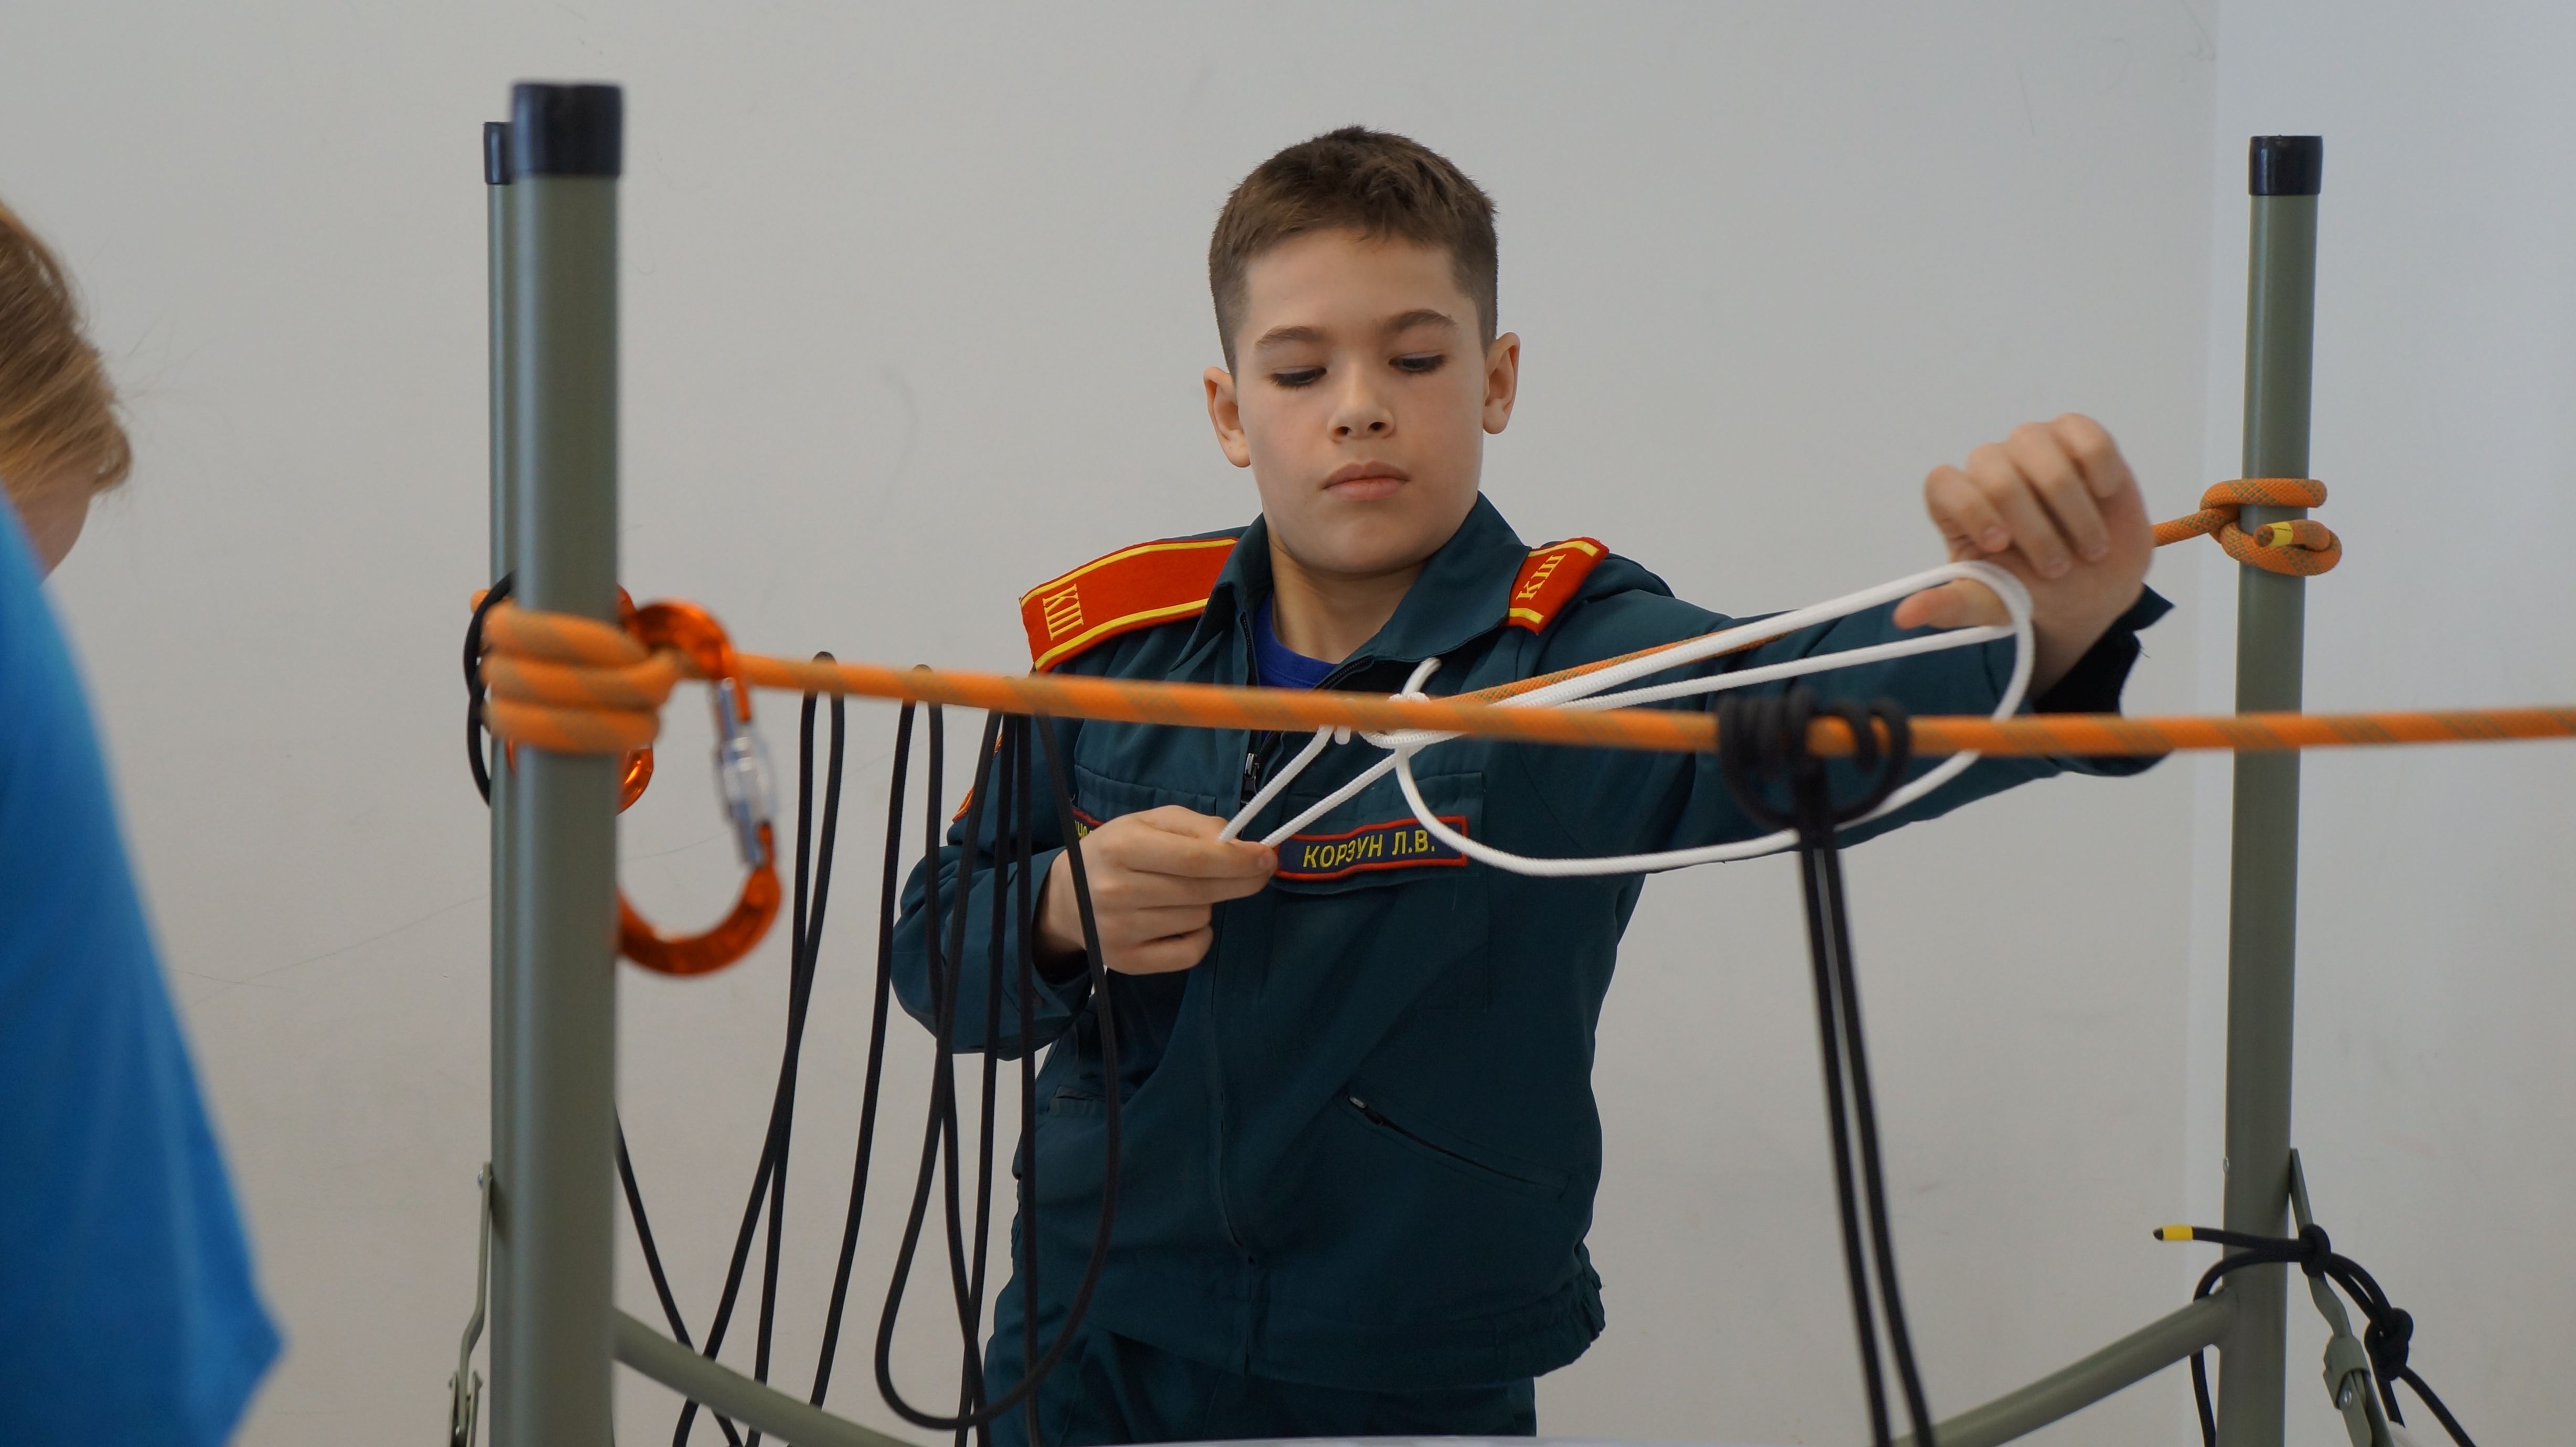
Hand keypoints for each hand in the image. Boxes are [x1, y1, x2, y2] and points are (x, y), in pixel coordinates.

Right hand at [1034, 806, 1276, 975]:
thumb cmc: (1118, 852)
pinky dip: (1199, 937)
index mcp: (1122, 847)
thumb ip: (1196, 826)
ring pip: (1200, 920)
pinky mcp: (1128, 962)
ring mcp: (1120, 931)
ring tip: (1182, 893)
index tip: (1267, 857)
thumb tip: (1239, 844)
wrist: (1068, 898)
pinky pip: (1191, 953)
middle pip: (1203, 892)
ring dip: (1207, 905)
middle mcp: (1116, 891)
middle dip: (1239, 880)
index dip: (1240, 860)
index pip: (1196, 859)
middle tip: (1255, 872)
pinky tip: (1183, 922)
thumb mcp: (1149, 822)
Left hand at [1891, 414, 2153, 691]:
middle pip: (1994, 473)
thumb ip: (1950, 605)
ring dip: (2070, 506)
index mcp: (1957, 502)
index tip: (2000, 546)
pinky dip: (2100, 470)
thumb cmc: (2034, 589)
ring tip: (2090, 548)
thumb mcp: (1992, 603)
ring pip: (2037, 449)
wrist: (2094, 584)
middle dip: (2033, 528)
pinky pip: (2085, 437)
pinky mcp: (2075, 436)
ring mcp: (2031, 446)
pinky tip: (2103, 497)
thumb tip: (1904, 616)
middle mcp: (1988, 467)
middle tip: (2057, 570)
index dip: (1971, 509)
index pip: (1944, 484)